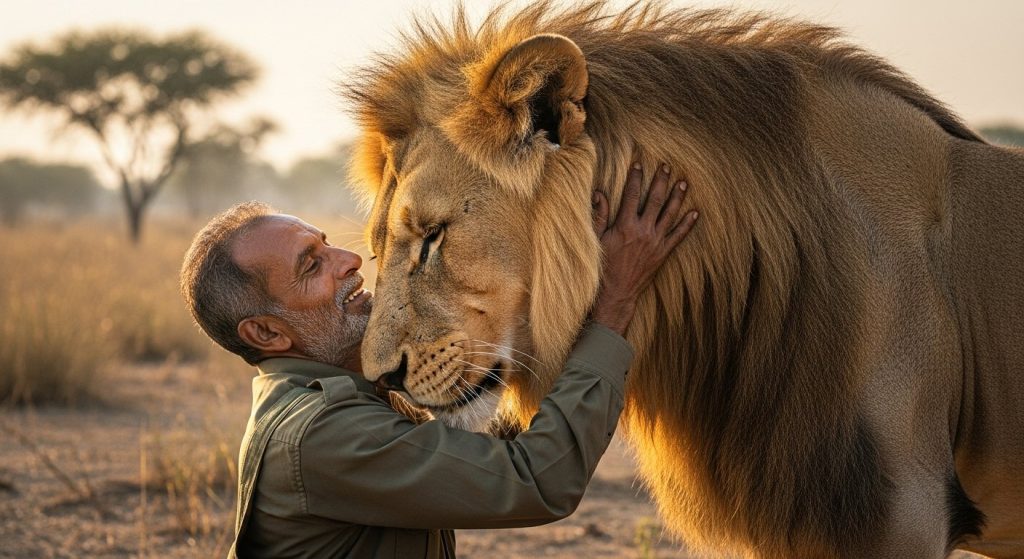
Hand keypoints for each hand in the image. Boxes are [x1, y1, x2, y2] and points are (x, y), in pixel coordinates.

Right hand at [590, 162, 697, 334]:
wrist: (616, 294)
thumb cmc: (603, 267)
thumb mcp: (596, 240)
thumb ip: (599, 216)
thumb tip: (598, 193)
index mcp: (625, 225)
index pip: (631, 195)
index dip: (635, 178)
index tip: (638, 164)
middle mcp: (643, 231)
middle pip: (654, 200)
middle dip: (660, 181)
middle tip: (666, 167)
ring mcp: (655, 242)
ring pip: (670, 214)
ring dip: (677, 197)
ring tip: (683, 183)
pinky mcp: (663, 253)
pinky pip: (679, 236)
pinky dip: (688, 224)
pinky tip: (695, 213)